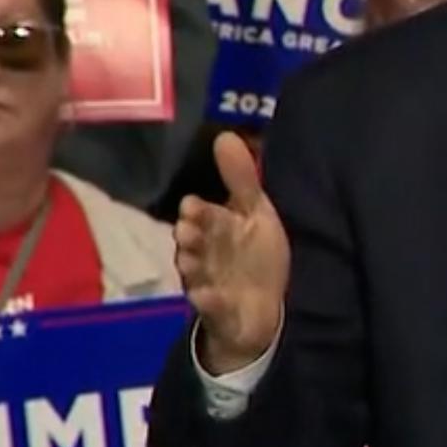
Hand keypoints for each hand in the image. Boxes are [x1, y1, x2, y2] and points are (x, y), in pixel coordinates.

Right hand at [177, 131, 289, 372]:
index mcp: (216, 229)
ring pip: (196, 275)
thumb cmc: (254, 253)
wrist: (260, 306)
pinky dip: (209, 303)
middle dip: (190, 237)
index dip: (197, 212)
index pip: (203, 215)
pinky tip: (207, 296)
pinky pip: (212, 308)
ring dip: (192, 267)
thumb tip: (225, 134)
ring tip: (189, 260)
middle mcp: (207, 254)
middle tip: (186, 230)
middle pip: (194, 244)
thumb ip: (241, 178)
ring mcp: (210, 283)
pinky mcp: (219, 312)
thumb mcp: (254, 213)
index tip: (192, 206)